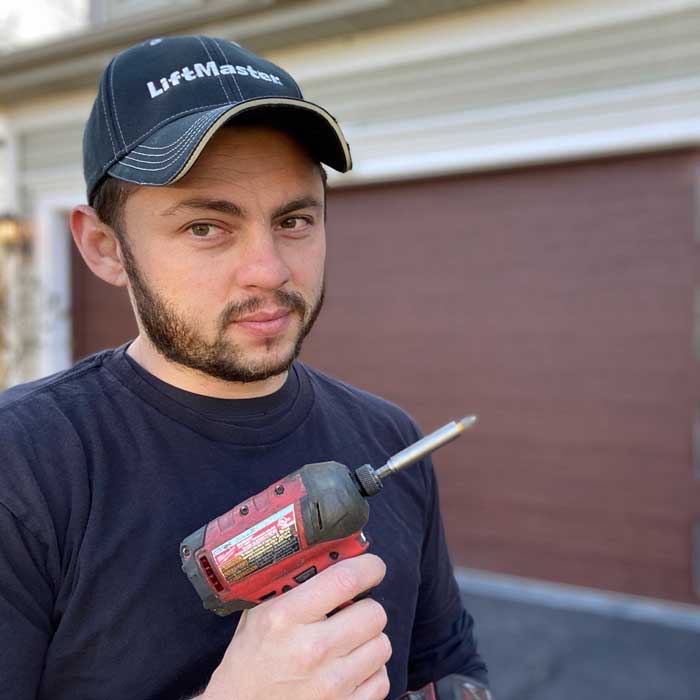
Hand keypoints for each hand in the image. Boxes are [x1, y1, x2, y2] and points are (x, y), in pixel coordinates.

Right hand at [202, 553, 390, 699]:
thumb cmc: (250, 659)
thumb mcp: (259, 612)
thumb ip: (290, 583)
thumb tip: (329, 553)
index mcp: (286, 618)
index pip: (344, 579)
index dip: (368, 567)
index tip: (372, 566)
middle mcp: (311, 650)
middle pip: (373, 613)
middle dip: (366, 606)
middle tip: (352, 610)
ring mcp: (330, 684)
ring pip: (382, 644)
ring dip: (369, 640)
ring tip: (347, 642)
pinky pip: (381, 679)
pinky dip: (370, 672)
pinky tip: (349, 668)